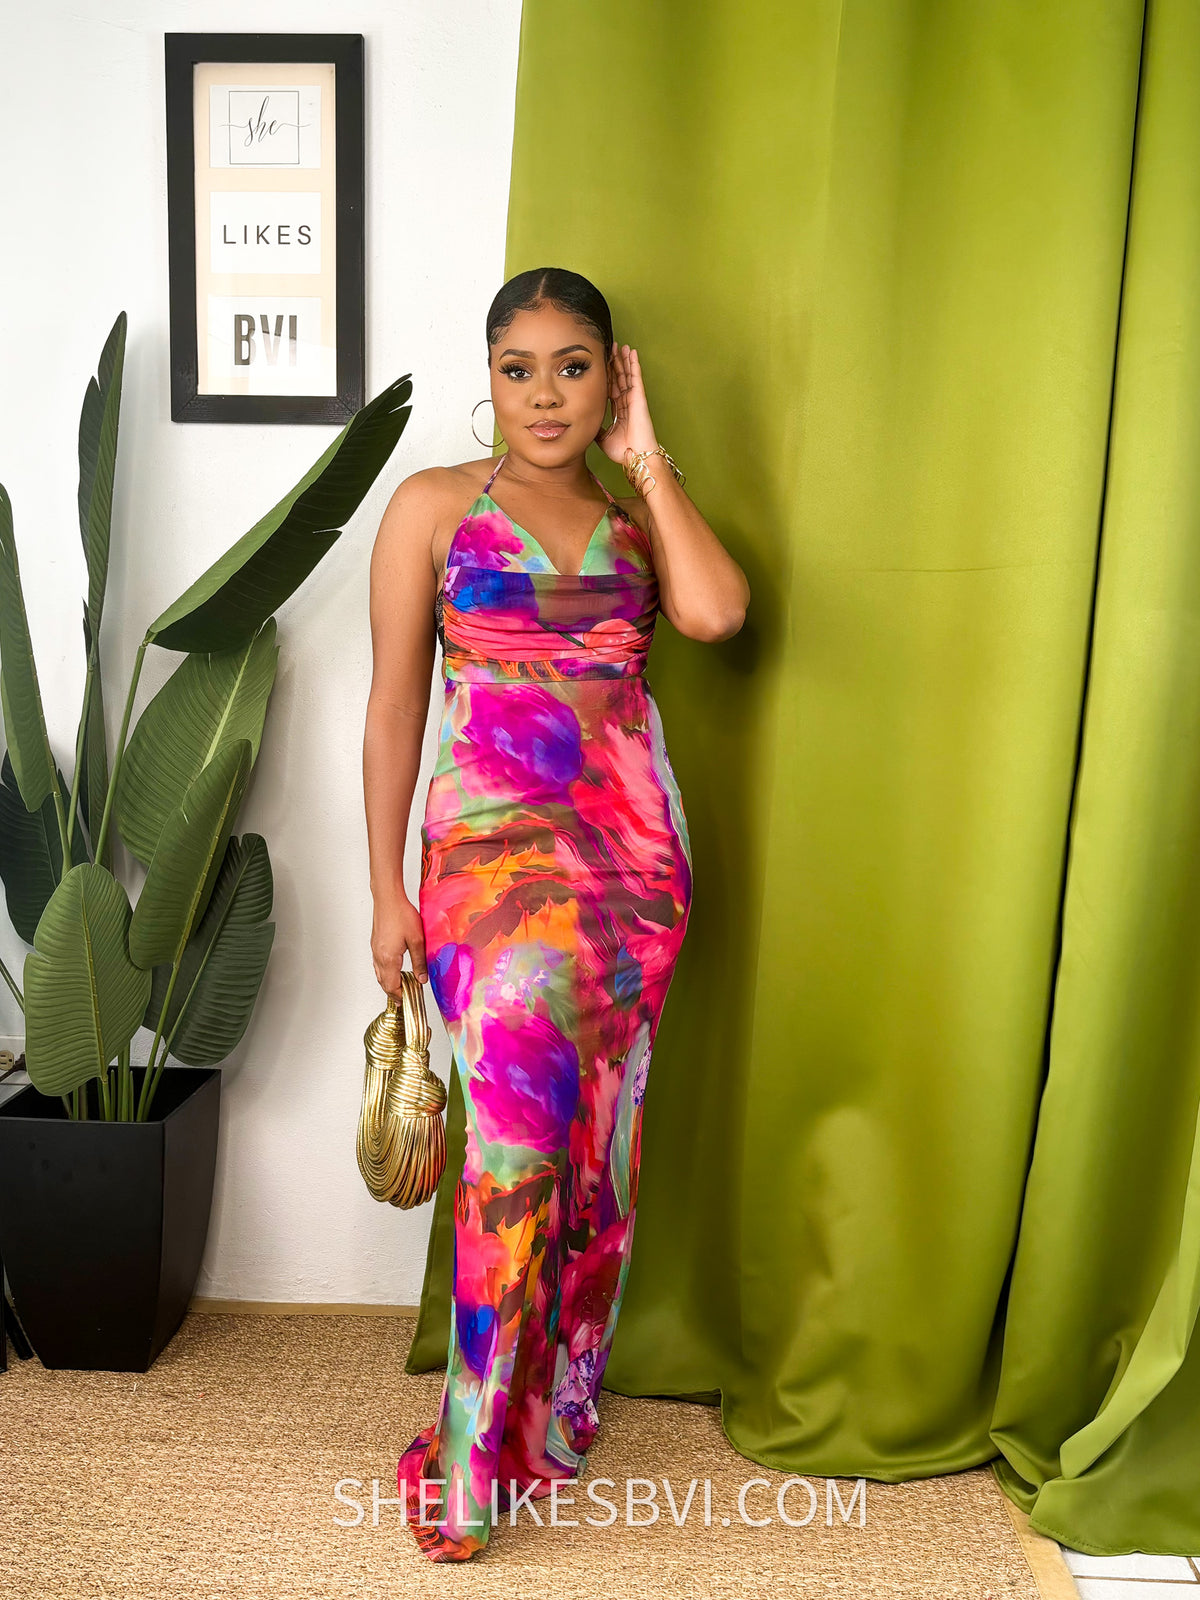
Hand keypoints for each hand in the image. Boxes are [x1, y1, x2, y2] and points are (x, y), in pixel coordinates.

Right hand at [371, 894, 428, 995]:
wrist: (388, 898)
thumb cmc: (401, 915)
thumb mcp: (417, 940)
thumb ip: (420, 962)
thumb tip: (422, 979)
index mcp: (389, 959)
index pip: (392, 986)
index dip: (399, 996)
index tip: (407, 1001)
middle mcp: (379, 956)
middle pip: (383, 982)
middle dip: (393, 992)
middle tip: (403, 998)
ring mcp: (375, 950)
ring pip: (379, 974)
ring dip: (388, 983)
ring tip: (399, 987)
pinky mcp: (375, 943)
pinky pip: (378, 964)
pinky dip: (384, 972)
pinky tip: (392, 969)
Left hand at [596, 342, 658, 465]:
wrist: (635, 456)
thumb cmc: (623, 451)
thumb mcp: (603, 438)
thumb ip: (596, 428)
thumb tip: (586, 424)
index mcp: (619, 410)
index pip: (611, 387)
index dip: (607, 375)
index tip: (603, 364)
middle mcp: (627, 402)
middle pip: (619, 378)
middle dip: (615, 363)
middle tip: (610, 348)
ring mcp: (634, 399)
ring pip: (627, 374)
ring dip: (624, 359)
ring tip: (620, 346)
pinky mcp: (639, 398)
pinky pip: (636, 377)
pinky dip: (634, 364)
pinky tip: (632, 353)